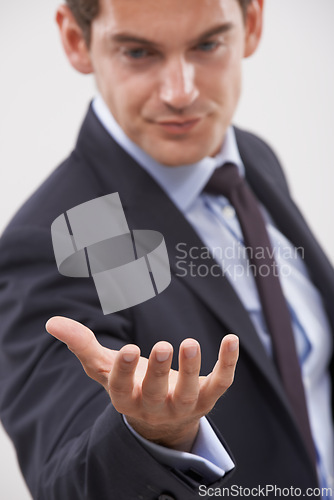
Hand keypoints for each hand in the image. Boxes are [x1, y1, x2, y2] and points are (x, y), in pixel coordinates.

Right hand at [46, 316, 238, 451]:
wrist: (163, 418)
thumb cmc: (131, 386)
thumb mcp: (105, 369)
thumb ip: (81, 345)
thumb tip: (51, 322)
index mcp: (127, 398)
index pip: (122, 389)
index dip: (125, 371)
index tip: (129, 349)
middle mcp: (155, 406)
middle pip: (156, 392)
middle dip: (159, 371)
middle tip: (164, 346)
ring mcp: (183, 404)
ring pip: (188, 392)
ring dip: (191, 369)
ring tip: (189, 342)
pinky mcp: (207, 397)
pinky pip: (220, 383)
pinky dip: (227, 364)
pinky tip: (231, 339)